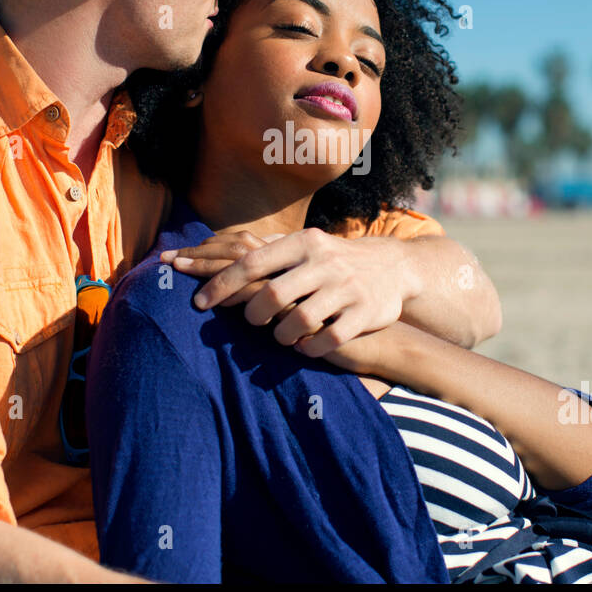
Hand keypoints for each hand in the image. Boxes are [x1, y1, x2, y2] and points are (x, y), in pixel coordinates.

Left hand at [160, 228, 407, 356]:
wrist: (393, 268)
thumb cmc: (333, 260)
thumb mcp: (304, 245)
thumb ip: (265, 249)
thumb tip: (209, 247)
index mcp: (304, 242)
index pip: (252, 262)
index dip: (221, 284)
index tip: (198, 301)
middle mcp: (325, 262)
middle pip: (272, 295)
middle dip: (253, 314)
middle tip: (251, 321)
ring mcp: (346, 288)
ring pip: (299, 321)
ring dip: (281, 336)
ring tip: (281, 337)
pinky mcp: (364, 314)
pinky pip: (328, 340)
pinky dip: (310, 348)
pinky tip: (305, 347)